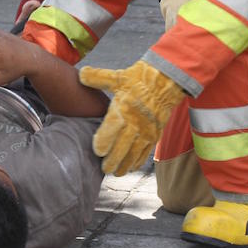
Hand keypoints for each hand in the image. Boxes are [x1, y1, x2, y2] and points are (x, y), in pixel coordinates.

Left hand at [80, 60, 183, 174]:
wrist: (167, 81)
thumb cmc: (139, 79)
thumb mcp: (118, 76)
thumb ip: (98, 77)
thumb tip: (80, 74)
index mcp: (124, 108)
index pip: (112, 128)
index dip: (104, 141)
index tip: (96, 150)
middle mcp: (136, 122)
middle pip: (123, 146)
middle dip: (113, 160)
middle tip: (103, 169)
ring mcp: (147, 130)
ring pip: (134, 152)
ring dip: (125, 164)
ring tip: (116, 173)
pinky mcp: (155, 133)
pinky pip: (146, 151)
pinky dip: (138, 161)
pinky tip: (132, 168)